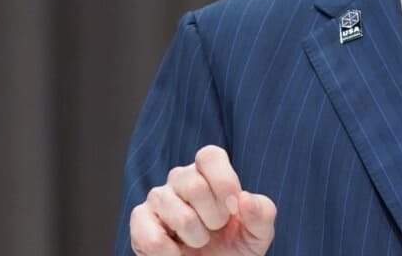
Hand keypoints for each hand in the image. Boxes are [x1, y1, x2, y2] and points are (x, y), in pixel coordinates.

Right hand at [129, 145, 275, 255]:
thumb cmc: (234, 247)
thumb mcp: (258, 232)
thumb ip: (261, 213)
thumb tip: (244, 199)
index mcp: (208, 171)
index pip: (209, 155)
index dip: (224, 182)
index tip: (232, 208)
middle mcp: (180, 179)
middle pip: (195, 186)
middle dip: (214, 217)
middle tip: (215, 229)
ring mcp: (158, 198)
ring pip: (179, 216)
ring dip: (196, 238)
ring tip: (198, 241)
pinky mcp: (140, 221)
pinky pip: (153, 238)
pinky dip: (171, 254)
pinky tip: (178, 254)